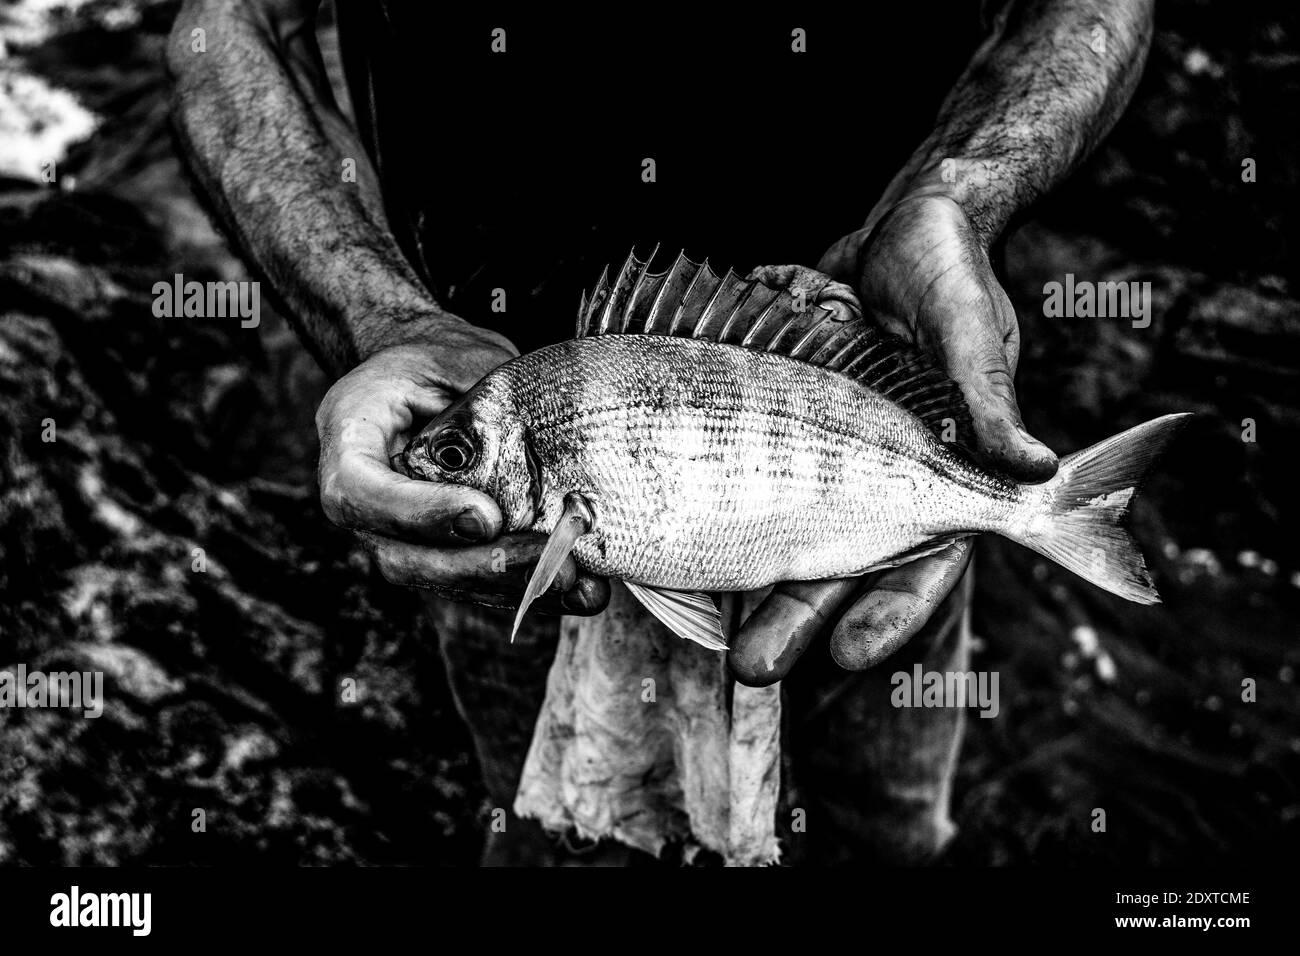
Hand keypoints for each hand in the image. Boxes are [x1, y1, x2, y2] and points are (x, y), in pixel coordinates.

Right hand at [315, 322, 609, 614]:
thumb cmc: (442, 358)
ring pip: (442, 582)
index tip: (486, 517)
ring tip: (576, 582)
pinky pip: (476, 584)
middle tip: (543, 554)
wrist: (438, 378)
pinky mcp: (439, 553)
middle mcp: (363, 501)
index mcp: (351, 438)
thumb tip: (532, 448)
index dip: (419, 515)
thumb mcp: (453, 356)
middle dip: (478, 567)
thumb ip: (477, 402)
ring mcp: (398, 536)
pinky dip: (529, 589)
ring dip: (512, 589)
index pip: (360, 493)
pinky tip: (582, 591)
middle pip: (402, 558)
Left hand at [729, 195, 1056, 684]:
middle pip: (835, 562)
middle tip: (754, 665)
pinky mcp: (778, 421)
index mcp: (941, 472)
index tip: (849, 654)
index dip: (889, 615)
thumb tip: (1038, 472)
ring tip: (704, 624)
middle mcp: (877, 473)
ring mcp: (824, 450)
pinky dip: (715, 500)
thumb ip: (988, 398)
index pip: (923, 562)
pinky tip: (671, 533)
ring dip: (746, 579)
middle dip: (796, 617)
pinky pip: (745, 471)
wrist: (900, 224)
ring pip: (781, 529)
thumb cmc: (950, 272)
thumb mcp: (969, 328)